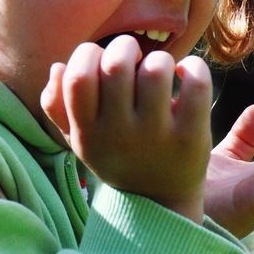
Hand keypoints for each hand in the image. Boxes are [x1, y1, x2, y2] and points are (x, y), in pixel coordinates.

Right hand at [41, 35, 211, 223]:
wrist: (159, 206)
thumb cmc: (116, 157)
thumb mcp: (80, 139)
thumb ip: (57, 106)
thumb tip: (58, 66)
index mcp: (87, 132)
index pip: (77, 77)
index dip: (88, 54)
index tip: (101, 60)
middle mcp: (119, 135)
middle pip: (117, 65)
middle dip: (125, 47)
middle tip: (134, 59)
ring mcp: (156, 137)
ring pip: (156, 69)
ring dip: (159, 59)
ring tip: (159, 72)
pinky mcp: (192, 137)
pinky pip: (195, 83)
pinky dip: (193, 67)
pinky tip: (185, 75)